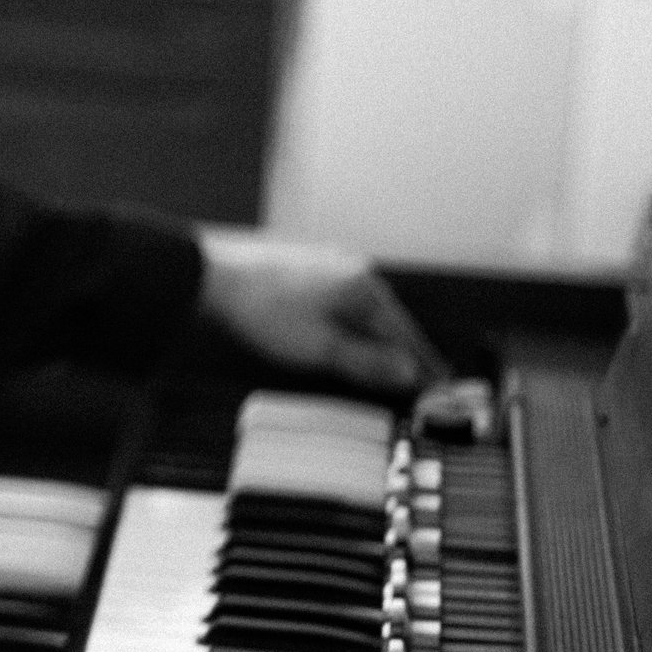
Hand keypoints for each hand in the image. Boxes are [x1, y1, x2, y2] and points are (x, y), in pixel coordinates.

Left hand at [197, 232, 446, 392]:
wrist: (211, 277)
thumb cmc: (263, 311)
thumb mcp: (320, 348)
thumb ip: (367, 362)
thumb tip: (410, 374)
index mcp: (363, 287)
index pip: (405, 334)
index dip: (423, 364)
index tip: (440, 385)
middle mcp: (351, 270)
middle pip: (385, 320)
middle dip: (400, 351)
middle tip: (418, 382)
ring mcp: (326, 266)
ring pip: (361, 311)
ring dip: (373, 339)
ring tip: (384, 365)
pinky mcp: (303, 269)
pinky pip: (339, 302)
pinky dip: (348, 325)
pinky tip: (342, 337)